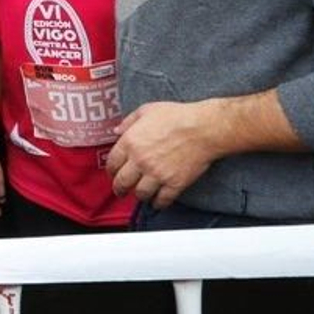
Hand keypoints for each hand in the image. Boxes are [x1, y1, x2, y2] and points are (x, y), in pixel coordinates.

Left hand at [106, 101, 223, 208]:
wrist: (203, 128)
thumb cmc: (177, 116)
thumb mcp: (147, 110)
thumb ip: (129, 121)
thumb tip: (117, 130)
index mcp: (131, 142)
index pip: (112, 163)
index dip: (111, 171)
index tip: (113, 174)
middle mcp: (140, 161)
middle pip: (122, 182)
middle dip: (119, 189)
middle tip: (120, 192)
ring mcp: (157, 174)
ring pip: (140, 194)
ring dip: (139, 196)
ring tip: (141, 195)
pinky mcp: (174, 184)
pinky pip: (162, 200)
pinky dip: (158, 203)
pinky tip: (158, 201)